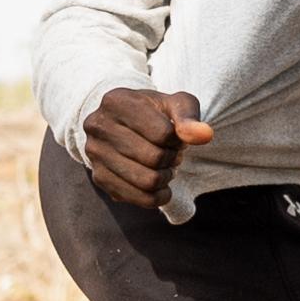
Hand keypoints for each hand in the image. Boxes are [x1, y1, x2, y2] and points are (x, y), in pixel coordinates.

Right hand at [83, 86, 215, 209]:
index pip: (163, 133)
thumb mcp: (175, 104)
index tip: (174, 134)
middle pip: (154, 158)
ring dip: (166, 177)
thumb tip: (204, 135)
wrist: (125, 124)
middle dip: (172, 158)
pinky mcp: (99, 178)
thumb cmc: (155, 113)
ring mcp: (95, 154)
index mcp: (115, 101)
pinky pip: (139, 199)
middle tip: (171, 152)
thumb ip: (190, 117)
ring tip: (164, 166)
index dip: (177, 138)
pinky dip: (158, 196)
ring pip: (147, 182)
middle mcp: (97, 126)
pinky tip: (161, 185)